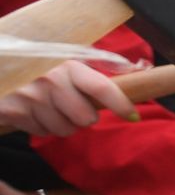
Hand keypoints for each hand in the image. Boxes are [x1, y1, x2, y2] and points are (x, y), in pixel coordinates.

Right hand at [0, 60, 138, 136]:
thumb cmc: (36, 67)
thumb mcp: (63, 61)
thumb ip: (93, 73)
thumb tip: (142, 71)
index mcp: (67, 65)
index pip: (102, 88)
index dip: (121, 104)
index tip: (133, 115)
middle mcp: (50, 80)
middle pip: (86, 118)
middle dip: (83, 117)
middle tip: (72, 107)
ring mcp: (30, 97)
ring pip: (65, 130)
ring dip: (62, 124)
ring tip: (50, 108)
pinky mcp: (13, 112)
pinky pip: (42, 132)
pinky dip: (41, 126)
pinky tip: (32, 111)